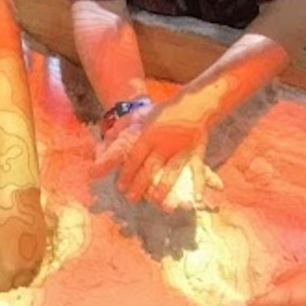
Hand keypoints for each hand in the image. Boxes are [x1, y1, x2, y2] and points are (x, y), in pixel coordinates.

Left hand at [0, 186, 46, 292]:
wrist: (17, 195)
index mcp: (9, 266)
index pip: (0, 288)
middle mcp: (26, 265)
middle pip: (16, 284)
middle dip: (6, 282)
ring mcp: (38, 255)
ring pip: (29, 276)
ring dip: (19, 275)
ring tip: (8, 263)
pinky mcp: (44, 245)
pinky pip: (38, 263)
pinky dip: (29, 264)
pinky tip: (19, 252)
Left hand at [93, 97, 215, 207]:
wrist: (194, 104)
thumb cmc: (166, 110)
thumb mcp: (141, 113)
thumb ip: (123, 125)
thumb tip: (107, 137)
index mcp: (149, 135)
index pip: (135, 158)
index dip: (127, 173)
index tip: (121, 187)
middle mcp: (164, 144)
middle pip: (150, 168)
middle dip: (140, 185)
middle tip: (131, 198)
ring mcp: (181, 149)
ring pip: (171, 172)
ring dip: (163, 188)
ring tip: (155, 201)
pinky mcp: (196, 152)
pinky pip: (197, 170)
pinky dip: (199, 185)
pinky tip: (196, 199)